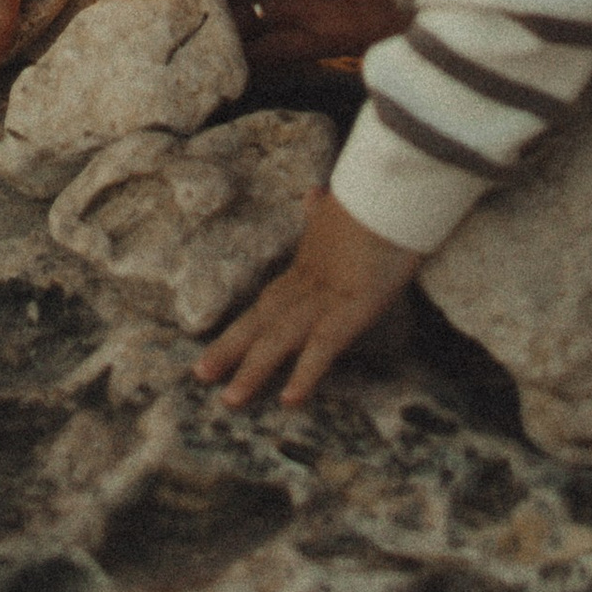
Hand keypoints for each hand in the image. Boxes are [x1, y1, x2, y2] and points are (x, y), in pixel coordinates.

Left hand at [195, 189, 423, 409]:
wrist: (391, 191)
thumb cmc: (374, 200)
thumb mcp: (342, 207)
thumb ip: (323, 210)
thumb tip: (313, 193)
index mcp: (306, 266)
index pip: (267, 302)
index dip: (242, 326)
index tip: (218, 347)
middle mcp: (307, 283)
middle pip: (262, 319)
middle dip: (231, 348)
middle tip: (200, 374)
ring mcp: (326, 297)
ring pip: (281, 337)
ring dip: (254, 368)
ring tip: (231, 399)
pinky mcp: (351, 308)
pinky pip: (323, 346)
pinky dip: (305, 372)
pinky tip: (289, 400)